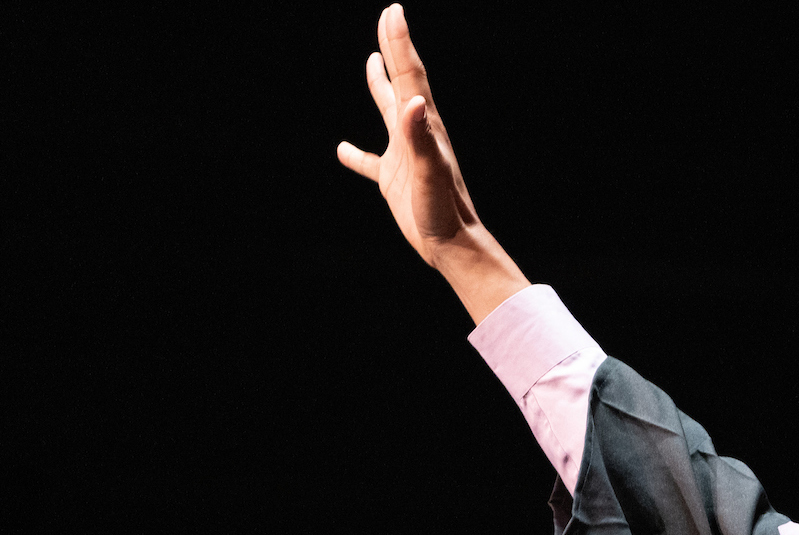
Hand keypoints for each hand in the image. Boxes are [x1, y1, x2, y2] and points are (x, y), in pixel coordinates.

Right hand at [336, 5, 526, 322]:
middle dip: (394, 48)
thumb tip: (413, 101)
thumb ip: (421, 138)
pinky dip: (357, 156)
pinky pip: (372, 164)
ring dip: (380, 85)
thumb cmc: (444, 212)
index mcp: (424, 128)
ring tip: (372, 61)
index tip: (392, 11)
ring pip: (388, 112)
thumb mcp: (430, 174)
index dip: (399, 42)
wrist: (455, 246)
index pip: (409, 76)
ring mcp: (405, 156)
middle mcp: (416, 135)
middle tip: (388, 16)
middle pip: (401, 82)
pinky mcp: (396, 181)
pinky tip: (344, 151)